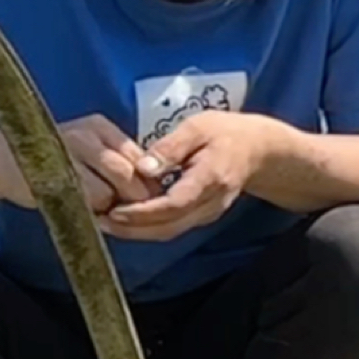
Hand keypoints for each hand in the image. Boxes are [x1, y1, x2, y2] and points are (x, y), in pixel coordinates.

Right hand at [0, 113, 164, 214]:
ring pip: (111, 186)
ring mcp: (68, 151)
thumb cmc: (52, 160)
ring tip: (103, 211)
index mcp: (100, 126)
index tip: (146, 200)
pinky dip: (94, 211)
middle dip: (136, 197)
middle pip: (129, 171)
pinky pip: (89, 198)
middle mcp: (86, 134)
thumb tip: (154, 188)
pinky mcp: (54, 173)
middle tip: (130, 212)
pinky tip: (86, 211)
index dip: (147, 182)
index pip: (140, 156)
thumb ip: (117, 164)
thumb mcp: (87, 152)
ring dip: (113, 205)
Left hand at [103, 110, 282, 240]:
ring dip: (136, 232)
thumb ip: (171, 147)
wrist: (260, 152)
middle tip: (98, 222)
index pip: (174, 204)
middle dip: (131, 229)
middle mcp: (210, 204)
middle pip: (168, 227)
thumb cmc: (228, 133)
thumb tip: (143, 168)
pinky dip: (147, 227)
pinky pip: (172, 227)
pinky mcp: (201, 217)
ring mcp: (207, 214)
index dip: (143, 212)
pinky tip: (126, 219)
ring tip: (105, 223)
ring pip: (169, 232)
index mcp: (210, 179)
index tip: (115, 211)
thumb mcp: (199, 127)